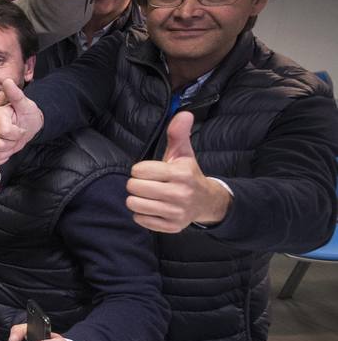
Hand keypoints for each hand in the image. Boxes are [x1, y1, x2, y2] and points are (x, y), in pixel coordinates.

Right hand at [0, 79, 41, 166]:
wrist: (25, 126)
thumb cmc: (26, 115)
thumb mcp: (25, 105)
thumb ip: (16, 94)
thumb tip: (7, 81)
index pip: (5, 132)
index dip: (17, 133)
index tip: (20, 127)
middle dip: (12, 144)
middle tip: (16, 135)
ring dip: (7, 152)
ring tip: (10, 141)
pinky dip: (1, 159)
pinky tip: (5, 150)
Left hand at [126, 111, 230, 232]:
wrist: (206, 201)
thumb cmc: (188, 174)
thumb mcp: (183, 153)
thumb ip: (178, 133)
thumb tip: (184, 113)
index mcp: (180, 174)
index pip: (139, 171)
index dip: (140, 170)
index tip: (150, 171)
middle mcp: (179, 194)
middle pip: (134, 188)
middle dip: (136, 184)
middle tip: (147, 184)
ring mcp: (175, 212)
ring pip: (134, 204)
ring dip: (137, 199)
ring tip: (148, 195)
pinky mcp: (171, 226)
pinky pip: (140, 220)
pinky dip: (142, 214)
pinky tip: (153, 207)